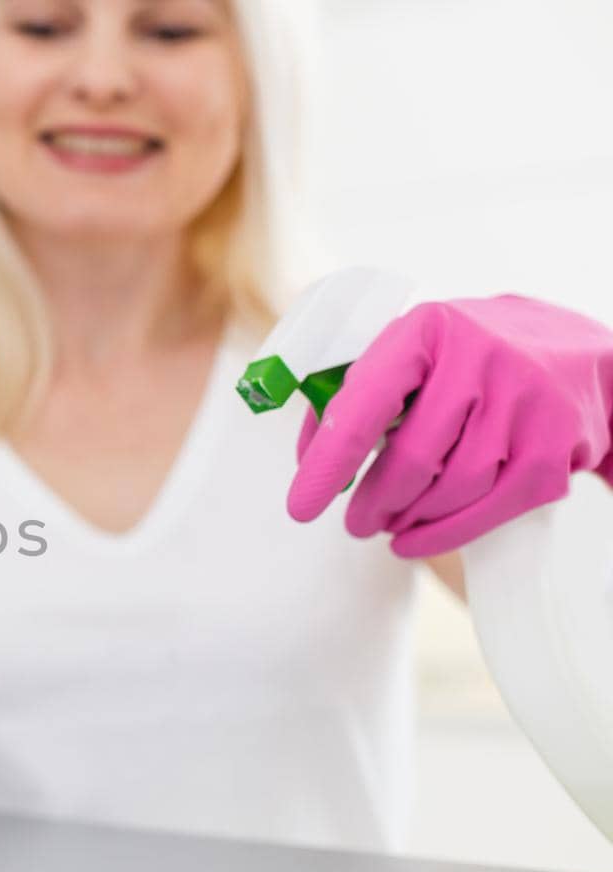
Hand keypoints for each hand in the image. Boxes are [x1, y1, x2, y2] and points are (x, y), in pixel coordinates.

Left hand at [287, 295, 612, 557]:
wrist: (571, 354)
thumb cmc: (466, 359)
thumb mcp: (412, 352)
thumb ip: (353, 396)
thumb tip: (308, 457)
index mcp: (427, 331)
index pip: (365, 404)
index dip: (329, 462)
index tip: (301, 506)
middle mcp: (480, 359)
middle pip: (413, 456)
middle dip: (373, 501)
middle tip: (354, 523)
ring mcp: (524, 402)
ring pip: (451, 486)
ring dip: (409, 516)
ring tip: (389, 521)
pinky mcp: (553, 446)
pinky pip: (490, 507)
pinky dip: (444, 534)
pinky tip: (414, 539)